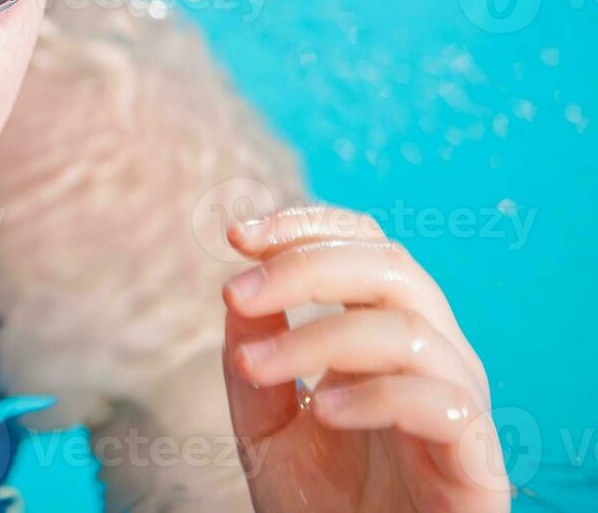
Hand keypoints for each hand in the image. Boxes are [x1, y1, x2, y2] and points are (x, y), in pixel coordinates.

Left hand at [220, 205, 510, 512]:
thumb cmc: (320, 500)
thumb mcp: (264, 423)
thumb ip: (252, 358)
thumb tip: (236, 293)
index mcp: (385, 330)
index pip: (363, 245)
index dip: (305, 227)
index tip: (235, 235)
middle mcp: (431, 354)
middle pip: (390, 266)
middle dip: (304, 268)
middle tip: (236, 294)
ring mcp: (458, 402)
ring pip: (407, 328)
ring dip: (318, 336)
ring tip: (257, 368)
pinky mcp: (476, 459)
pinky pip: (441, 403)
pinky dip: (376, 395)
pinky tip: (324, 411)